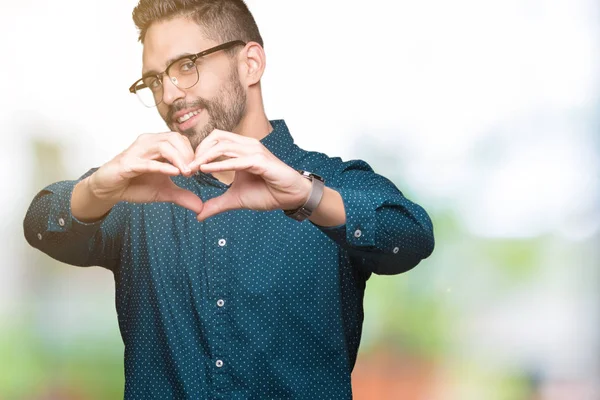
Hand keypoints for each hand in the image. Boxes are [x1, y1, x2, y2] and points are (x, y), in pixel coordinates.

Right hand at [84, 132, 203, 213]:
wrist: (110, 190)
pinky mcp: (127, 163)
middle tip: (194, 171)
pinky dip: (163, 166)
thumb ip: (182, 196)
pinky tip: (175, 173)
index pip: (181, 139)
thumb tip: (201, 207)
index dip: (192, 152)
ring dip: (179, 158)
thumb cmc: (135, 185)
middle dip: (188, 154)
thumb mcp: (163, 192)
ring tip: (186, 173)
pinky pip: (148, 162)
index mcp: (158, 145)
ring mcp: (137, 151)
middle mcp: (148, 143)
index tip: (198, 168)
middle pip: (174, 138)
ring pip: (163, 146)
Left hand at [188, 129, 311, 220]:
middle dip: (197, 151)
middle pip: (215, 137)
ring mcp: (254, 151)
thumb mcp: (236, 199)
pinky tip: (205, 170)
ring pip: (223, 145)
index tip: (186, 168)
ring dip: (204, 157)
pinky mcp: (260, 161)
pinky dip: (219, 164)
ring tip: (192, 169)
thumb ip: (217, 204)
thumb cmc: (267, 193)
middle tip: (186, 168)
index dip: (198, 151)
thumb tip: (198, 214)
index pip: (214, 140)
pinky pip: (236, 159)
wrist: (290, 197)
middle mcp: (247, 145)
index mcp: (241, 149)